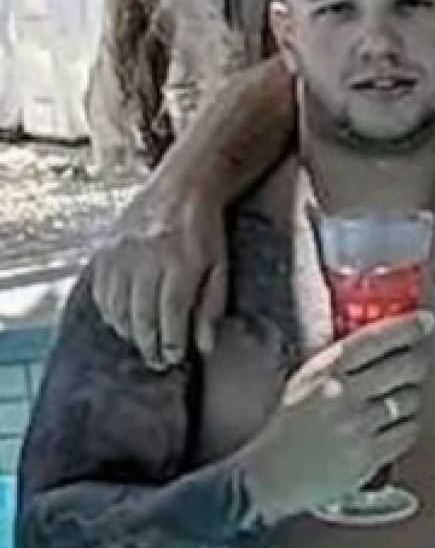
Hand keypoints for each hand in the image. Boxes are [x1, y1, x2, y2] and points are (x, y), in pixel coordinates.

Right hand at [93, 187, 227, 369]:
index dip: (170, 342)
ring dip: (129, 332)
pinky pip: (100, 291)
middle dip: (149, 344)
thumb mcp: (221, 266)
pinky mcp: (105, 248)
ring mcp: (122, 251)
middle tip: (158, 361)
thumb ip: (212, 306)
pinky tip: (123, 321)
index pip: (171, 314)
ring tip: (143, 343)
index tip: (174, 359)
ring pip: (117, 307)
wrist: (184, 185)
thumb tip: (204, 347)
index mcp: (181, 261)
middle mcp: (148, 256)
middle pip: (141, 315)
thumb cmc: (207, 230)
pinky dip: (110, 312)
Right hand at [239, 311, 433, 521]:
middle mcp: (341, 394)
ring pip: (411, 398)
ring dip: (409, 398)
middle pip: (406, 365)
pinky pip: (409, 430)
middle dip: (416, 362)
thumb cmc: (292, 424)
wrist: (270, 476)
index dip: (408, 326)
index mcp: (325, 370)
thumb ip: (342, 358)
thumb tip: (390, 333)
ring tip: (392, 403)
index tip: (426, 320)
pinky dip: (406, 427)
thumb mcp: (308, 380)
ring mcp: (356, 426)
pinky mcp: (367, 456)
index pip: (376, 338)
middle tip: (414, 365)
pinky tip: (390, 428)